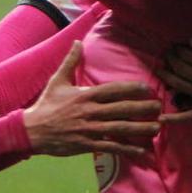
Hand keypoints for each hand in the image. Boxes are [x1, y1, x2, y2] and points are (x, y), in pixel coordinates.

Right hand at [23, 41, 160, 156]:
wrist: (31, 130)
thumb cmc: (46, 105)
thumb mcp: (57, 80)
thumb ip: (70, 61)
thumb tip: (77, 41)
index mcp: (85, 96)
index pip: (112, 90)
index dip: (131, 89)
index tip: (147, 88)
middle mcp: (90, 112)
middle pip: (121, 109)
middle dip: (142, 108)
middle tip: (159, 107)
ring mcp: (89, 129)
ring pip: (119, 128)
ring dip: (140, 128)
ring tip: (157, 127)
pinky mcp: (87, 144)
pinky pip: (111, 147)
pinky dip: (127, 149)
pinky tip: (141, 151)